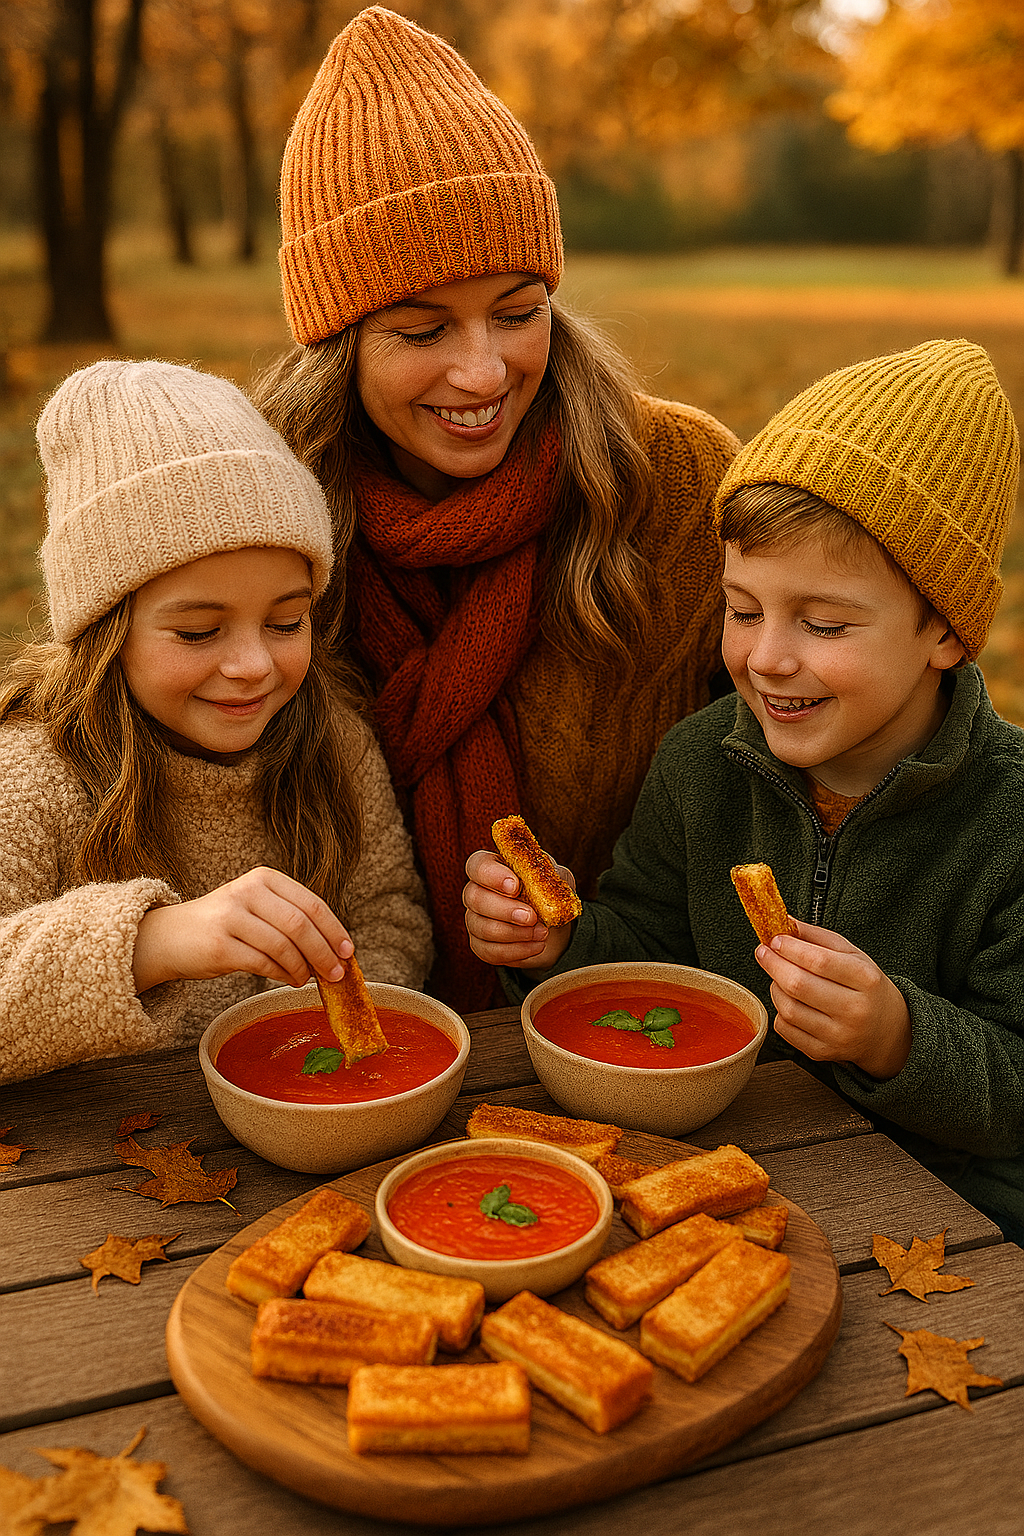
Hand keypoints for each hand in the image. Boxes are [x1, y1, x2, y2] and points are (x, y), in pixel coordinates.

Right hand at [133, 867, 353, 992]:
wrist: (169, 937)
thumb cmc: (224, 926)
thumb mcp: (257, 909)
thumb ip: (291, 921)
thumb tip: (334, 950)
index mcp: (264, 879)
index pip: (311, 903)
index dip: (334, 930)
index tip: (348, 951)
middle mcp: (247, 891)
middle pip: (300, 925)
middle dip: (323, 952)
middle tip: (336, 974)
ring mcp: (231, 917)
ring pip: (284, 946)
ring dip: (303, 968)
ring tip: (307, 979)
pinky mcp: (220, 945)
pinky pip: (263, 964)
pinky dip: (283, 975)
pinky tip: (289, 980)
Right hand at [463, 850, 574, 971]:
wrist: (549, 924)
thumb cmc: (546, 893)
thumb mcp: (555, 878)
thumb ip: (550, 876)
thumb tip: (548, 881)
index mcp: (491, 867)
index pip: (478, 865)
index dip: (492, 875)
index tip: (514, 887)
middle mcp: (476, 892)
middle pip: (475, 898)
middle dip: (505, 910)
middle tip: (531, 917)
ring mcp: (474, 919)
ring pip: (482, 928)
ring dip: (515, 933)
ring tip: (542, 933)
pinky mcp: (479, 945)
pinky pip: (490, 950)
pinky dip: (517, 950)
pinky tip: (536, 945)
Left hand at [755, 919, 911, 1079]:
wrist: (887, 1033)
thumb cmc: (868, 988)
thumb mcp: (854, 956)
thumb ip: (819, 937)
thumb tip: (785, 922)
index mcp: (865, 979)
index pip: (819, 961)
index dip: (791, 948)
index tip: (775, 940)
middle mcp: (854, 1010)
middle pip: (799, 985)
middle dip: (773, 964)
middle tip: (764, 953)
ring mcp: (838, 1035)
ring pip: (788, 1008)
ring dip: (774, 987)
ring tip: (779, 976)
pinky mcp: (822, 1052)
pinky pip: (785, 1029)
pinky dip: (779, 1010)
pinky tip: (788, 1000)